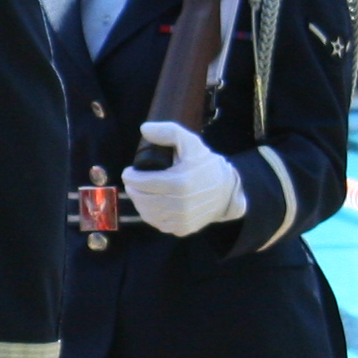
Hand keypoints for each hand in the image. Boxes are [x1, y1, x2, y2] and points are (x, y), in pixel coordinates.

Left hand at [124, 122, 247, 235]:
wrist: (227, 191)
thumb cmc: (206, 165)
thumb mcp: (191, 142)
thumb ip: (168, 132)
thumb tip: (144, 129)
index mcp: (179, 182)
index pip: (141, 183)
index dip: (130, 177)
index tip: (129, 172)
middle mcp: (179, 204)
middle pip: (142, 199)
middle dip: (133, 189)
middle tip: (133, 182)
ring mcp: (181, 219)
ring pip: (147, 213)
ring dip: (139, 202)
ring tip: (141, 192)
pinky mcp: (183, 229)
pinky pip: (158, 223)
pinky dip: (152, 214)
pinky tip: (152, 204)